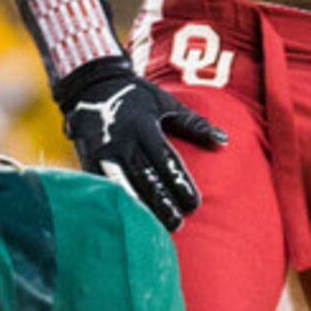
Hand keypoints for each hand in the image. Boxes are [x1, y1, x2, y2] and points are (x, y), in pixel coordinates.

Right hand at [56, 55, 226, 229]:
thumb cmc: (137, 96)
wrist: (91, 84)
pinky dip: (117, 200)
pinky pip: (102, 183)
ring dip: (141, 207)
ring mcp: (102, 149)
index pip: (166, 161)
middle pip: (146, 177)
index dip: (180, 183)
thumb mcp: (166, 102)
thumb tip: (224, 141)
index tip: (195, 204)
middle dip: (163, 202)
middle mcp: (123, 139)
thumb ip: (194, 124)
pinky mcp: (86, 157)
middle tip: (179, 223)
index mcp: (145, 126)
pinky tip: (129, 217)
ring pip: (123, 184)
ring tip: (156, 227)